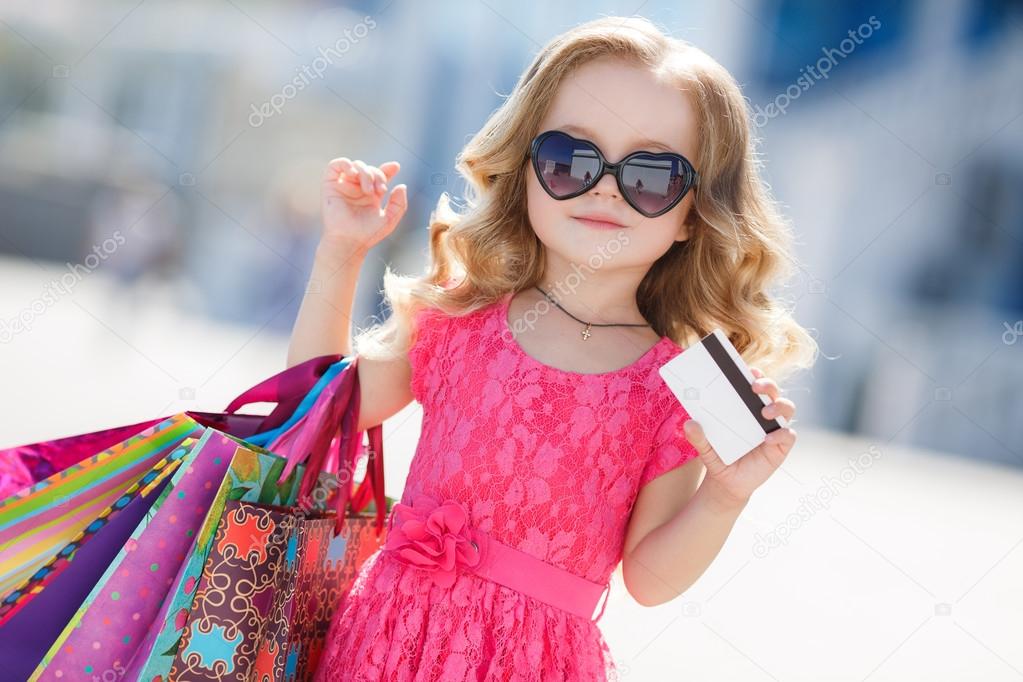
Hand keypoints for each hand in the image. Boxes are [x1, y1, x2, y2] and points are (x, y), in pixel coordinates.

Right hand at [320, 157, 407, 254]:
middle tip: (380, 191)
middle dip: (378, 176)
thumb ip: (399, 204)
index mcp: (371, 195)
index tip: (395, 167)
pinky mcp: (330, 185)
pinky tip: (353, 172)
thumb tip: (401, 186)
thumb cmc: (368, 234)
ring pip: (356, 165)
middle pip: (370, 169)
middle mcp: (357, 189)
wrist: (349, 241)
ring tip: (369, 190)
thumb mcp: (390, 219)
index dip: (387, 169)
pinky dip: (345, 163)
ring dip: (366, 173)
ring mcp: (344, 186)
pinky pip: (334, 165)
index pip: (379, 175)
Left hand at [682, 366, 797, 507]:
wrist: (727, 482)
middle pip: (772, 391)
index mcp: (745, 406)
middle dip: (767, 384)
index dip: (754, 374)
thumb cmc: (719, 456)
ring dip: (778, 406)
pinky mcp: (781, 446)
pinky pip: (788, 435)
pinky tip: (767, 440)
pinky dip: (781, 434)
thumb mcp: (705, 447)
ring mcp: (774, 428)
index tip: (748, 369)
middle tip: (754, 387)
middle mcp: (762, 413)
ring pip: (786, 408)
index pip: (753, 383)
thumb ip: (698, 437)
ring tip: (764, 412)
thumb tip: (689, 423)